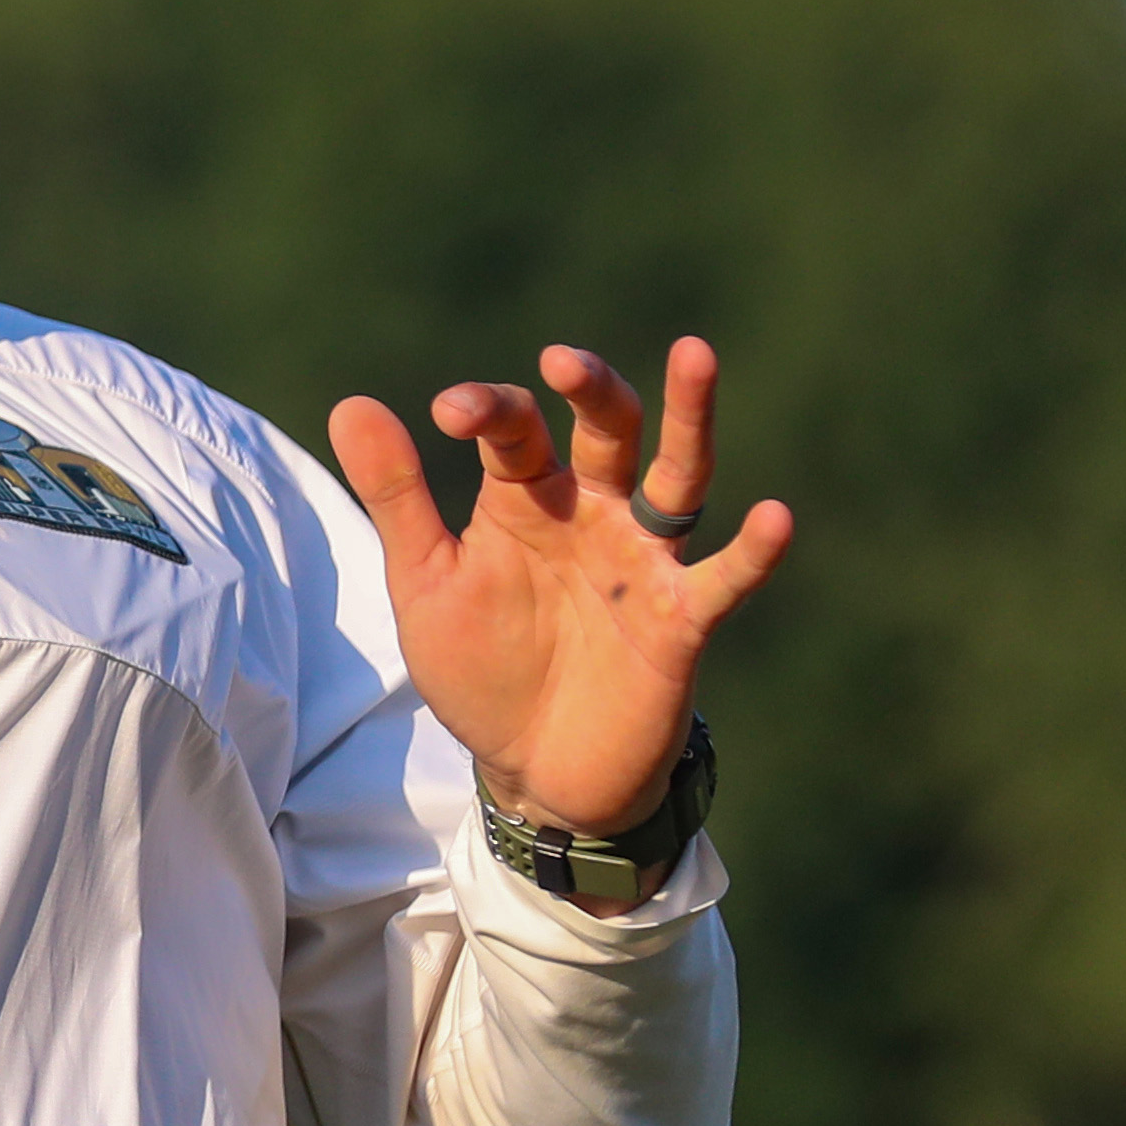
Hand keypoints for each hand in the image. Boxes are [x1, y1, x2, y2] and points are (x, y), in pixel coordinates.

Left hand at [327, 337, 793, 896]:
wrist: (532, 772)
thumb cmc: (482, 668)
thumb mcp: (426, 583)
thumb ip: (398, 497)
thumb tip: (350, 403)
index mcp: (526, 499)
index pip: (515, 430)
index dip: (487, 411)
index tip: (448, 413)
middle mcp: (593, 513)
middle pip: (605, 429)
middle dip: (590, 389)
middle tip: (561, 362)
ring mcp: (642, 563)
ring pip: (678, 475)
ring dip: (689, 417)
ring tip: (694, 353)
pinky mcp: (680, 623)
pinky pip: (723, 580)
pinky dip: (753, 551)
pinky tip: (776, 517)